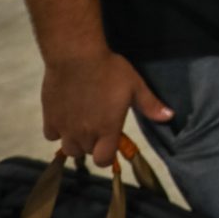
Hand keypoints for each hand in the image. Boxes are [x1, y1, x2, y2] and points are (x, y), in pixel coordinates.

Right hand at [42, 50, 172, 165]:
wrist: (76, 57)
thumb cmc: (109, 71)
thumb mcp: (136, 86)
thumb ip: (150, 105)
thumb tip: (169, 117)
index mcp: (107, 129)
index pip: (104, 160)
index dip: (108, 156)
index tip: (112, 143)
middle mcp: (84, 133)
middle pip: (88, 152)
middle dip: (95, 144)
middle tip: (100, 126)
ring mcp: (65, 128)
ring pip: (69, 148)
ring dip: (77, 141)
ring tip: (84, 125)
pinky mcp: (49, 118)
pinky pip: (51, 136)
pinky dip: (58, 131)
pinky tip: (66, 117)